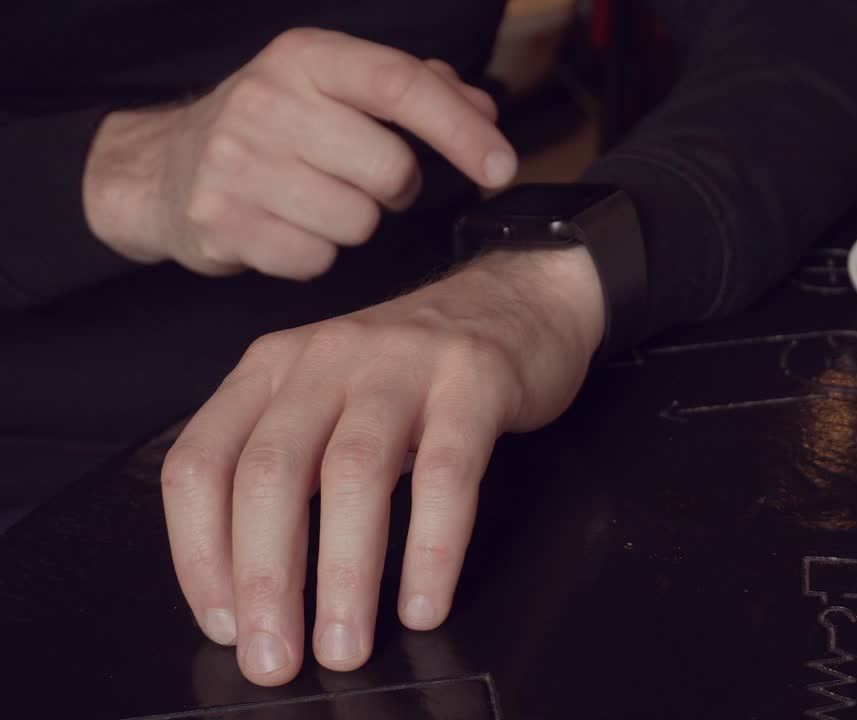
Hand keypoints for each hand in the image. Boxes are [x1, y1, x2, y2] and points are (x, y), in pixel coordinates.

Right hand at [83, 28, 515, 279]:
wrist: (166, 166)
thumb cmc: (277, 126)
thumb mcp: (336, 87)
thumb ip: (417, 91)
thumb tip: (483, 108)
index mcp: (306, 57)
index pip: (401, 84)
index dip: (462, 129)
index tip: (502, 166)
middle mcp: (266, 100)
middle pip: (391, 170)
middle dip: (396, 188)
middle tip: (363, 179)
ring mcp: (236, 163)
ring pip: (359, 222)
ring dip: (355, 223)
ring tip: (317, 201)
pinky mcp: (220, 221)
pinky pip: (316, 260)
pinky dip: (315, 254)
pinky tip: (288, 227)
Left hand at [159, 246, 603, 685]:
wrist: (519, 299)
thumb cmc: (415, 370)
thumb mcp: (328, 398)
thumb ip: (288, 465)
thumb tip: (255, 592)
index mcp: (272, 368)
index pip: (201, 463)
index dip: (198, 554)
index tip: (224, 623)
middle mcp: (325, 358)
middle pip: (269, 473)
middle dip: (267, 579)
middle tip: (277, 657)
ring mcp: (401, 364)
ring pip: (354, 474)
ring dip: (344, 573)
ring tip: (347, 643)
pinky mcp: (474, 381)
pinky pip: (447, 473)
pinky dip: (431, 548)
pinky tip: (424, 601)